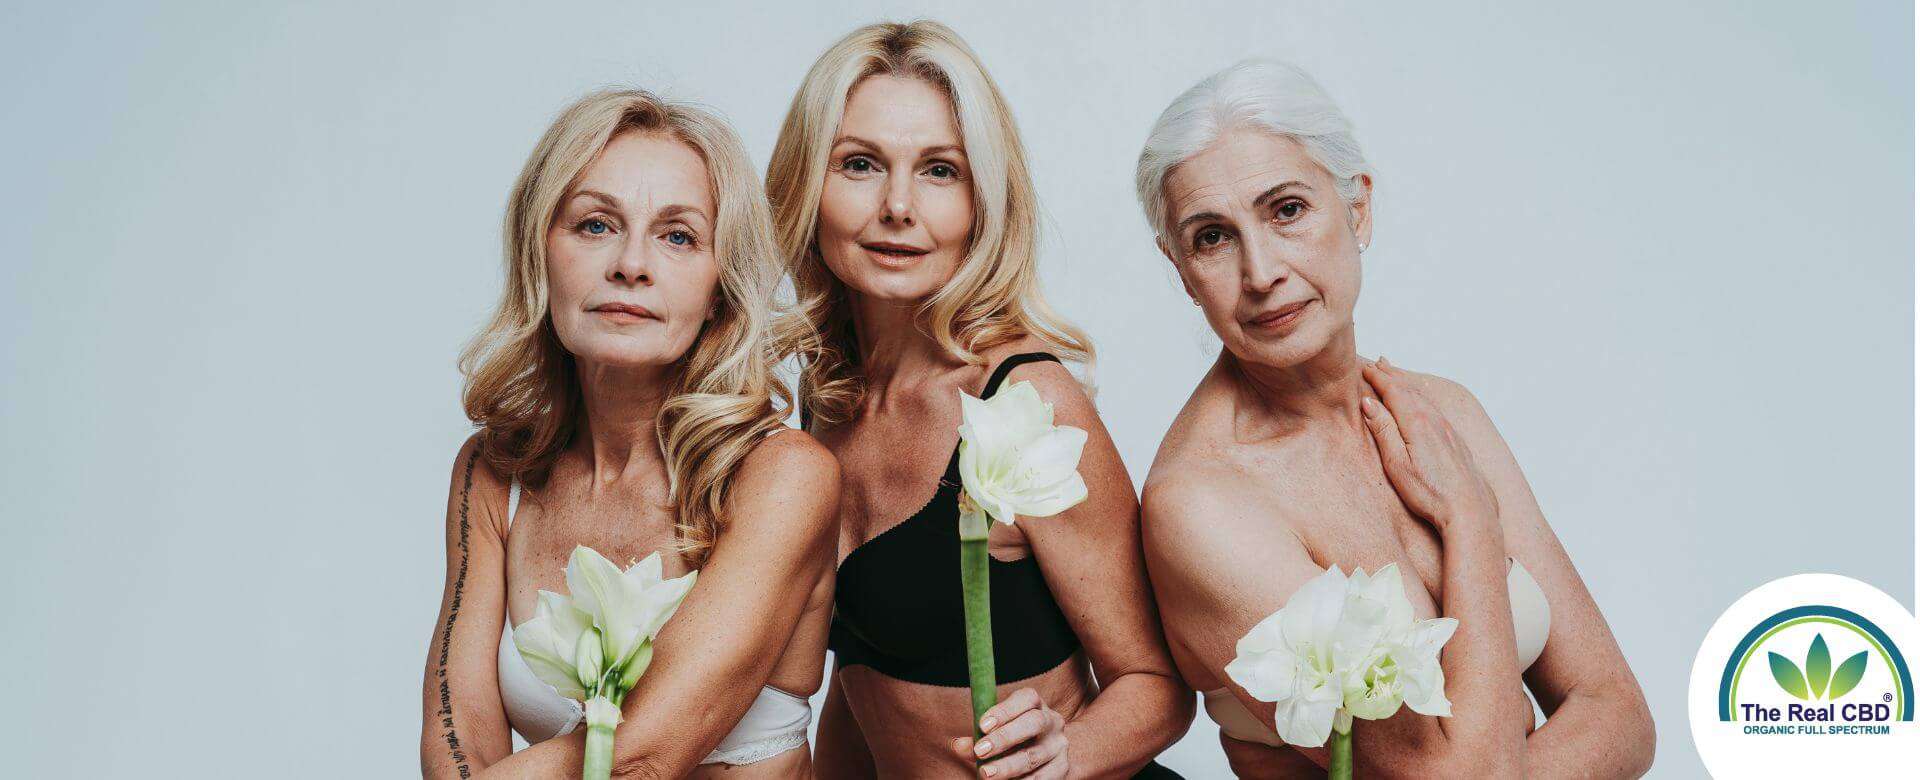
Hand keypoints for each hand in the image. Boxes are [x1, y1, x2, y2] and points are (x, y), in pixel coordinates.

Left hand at [950, 687, 1068, 777]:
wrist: (1046, 757)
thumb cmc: (1013, 740)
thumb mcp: (996, 733)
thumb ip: (978, 738)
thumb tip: (958, 746)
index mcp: (1035, 704)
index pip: (1026, 698)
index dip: (1004, 710)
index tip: (982, 725)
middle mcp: (1052, 721)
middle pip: (1033, 723)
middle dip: (1004, 738)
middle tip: (980, 751)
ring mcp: (1059, 745)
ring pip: (1034, 756)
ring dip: (1007, 766)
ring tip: (986, 773)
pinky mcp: (1062, 768)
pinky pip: (1042, 777)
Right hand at [1359, 357, 1498, 533]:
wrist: (1469, 510)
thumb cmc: (1430, 493)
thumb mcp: (1397, 464)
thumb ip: (1383, 430)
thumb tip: (1369, 402)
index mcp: (1417, 423)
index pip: (1394, 391)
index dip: (1379, 378)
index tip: (1364, 368)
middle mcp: (1436, 421)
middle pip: (1410, 390)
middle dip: (1393, 375)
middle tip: (1379, 362)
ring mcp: (1449, 430)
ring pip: (1425, 398)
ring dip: (1408, 384)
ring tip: (1397, 375)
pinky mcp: (1457, 441)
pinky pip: (1436, 409)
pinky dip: (1423, 397)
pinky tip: (1423, 401)